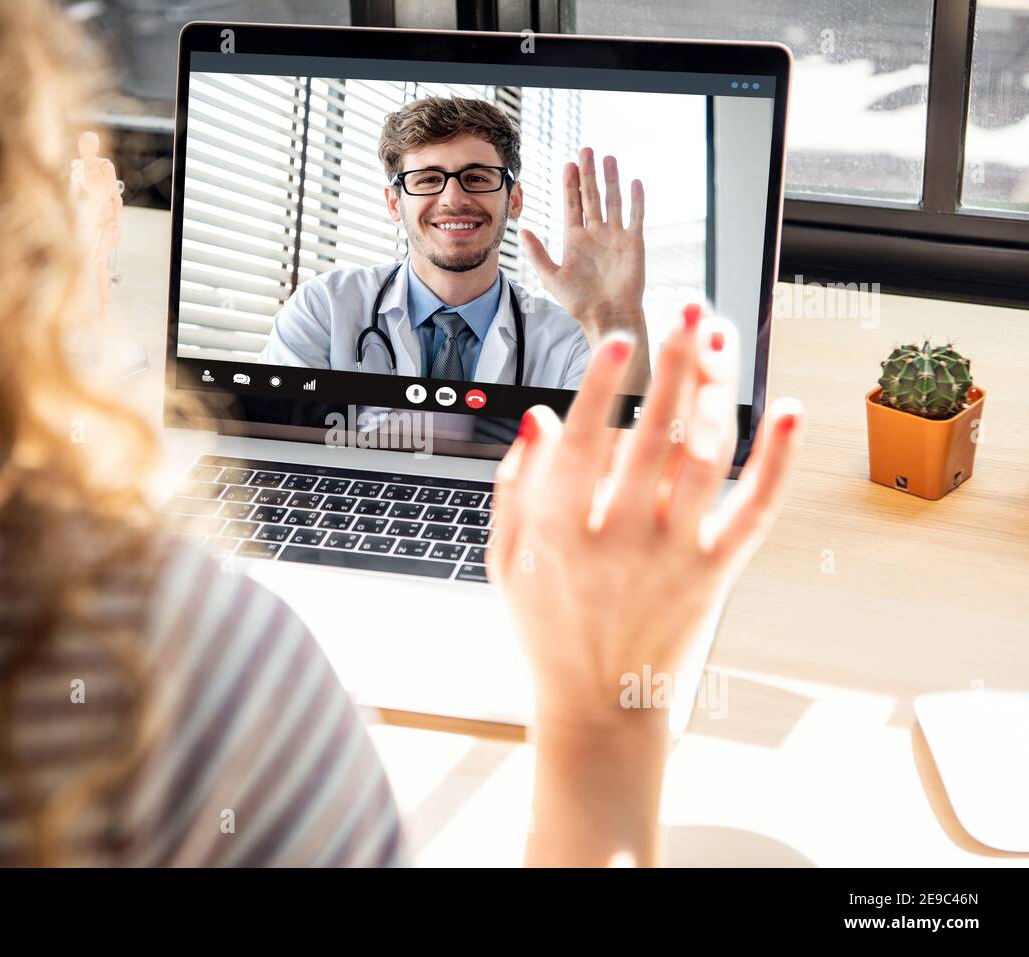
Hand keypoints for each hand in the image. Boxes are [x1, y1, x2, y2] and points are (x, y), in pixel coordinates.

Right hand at [489, 305, 803, 732]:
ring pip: (705, 461)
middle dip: (675, 366)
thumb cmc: (547, 629)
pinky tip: (790, 412)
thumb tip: (540, 417)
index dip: (601, 387)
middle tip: (688, 311)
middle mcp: (619, 541)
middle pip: (654, 437)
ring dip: (717, 393)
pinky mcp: (714, 575)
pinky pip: (755, 512)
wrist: (598, 707)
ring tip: (721, 340)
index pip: (582, 445)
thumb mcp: (504, 561)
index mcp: (558, 534)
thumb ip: (515, 488)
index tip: (619, 341)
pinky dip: (778, 461)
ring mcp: (671, 558)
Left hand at [520, 149, 645, 337]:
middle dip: (588, 174)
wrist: (606, 316)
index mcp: (575, 239)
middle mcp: (595, 233)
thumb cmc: (579, 302)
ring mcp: (615, 236)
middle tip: (586, 150)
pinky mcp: (633, 242)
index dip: (570, 185)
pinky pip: (635, 216)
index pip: (572, 204)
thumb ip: (537, 253)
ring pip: (613, 201)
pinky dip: (635, 199)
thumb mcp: (551, 277)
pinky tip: (634, 182)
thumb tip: (521, 230)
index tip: (568, 164)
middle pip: (591, 196)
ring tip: (608, 158)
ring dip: (610, 179)